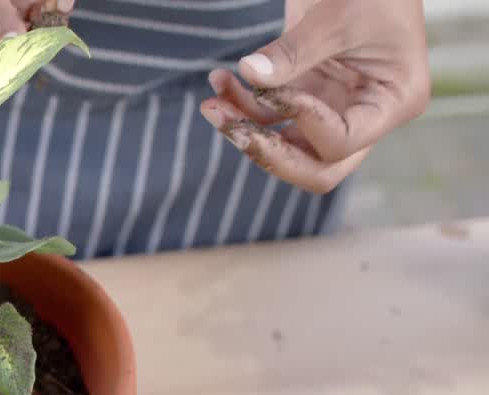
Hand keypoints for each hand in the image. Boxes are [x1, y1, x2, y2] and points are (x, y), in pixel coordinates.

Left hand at [200, 0, 429, 193]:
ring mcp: (333, 108)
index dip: (304, 123)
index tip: (278, 89)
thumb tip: (250, 72)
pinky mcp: (304, 94)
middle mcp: (365, 115)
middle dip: (271, 155)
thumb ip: (294, 51)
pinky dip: (239, 104)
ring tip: (211, 105)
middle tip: (234, 132)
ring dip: (244, 130)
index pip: (342, 143)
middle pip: (318, 168)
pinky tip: (219, 81)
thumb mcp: (337, 16)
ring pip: (285, 147)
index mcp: (393, 101)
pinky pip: (267, 116)